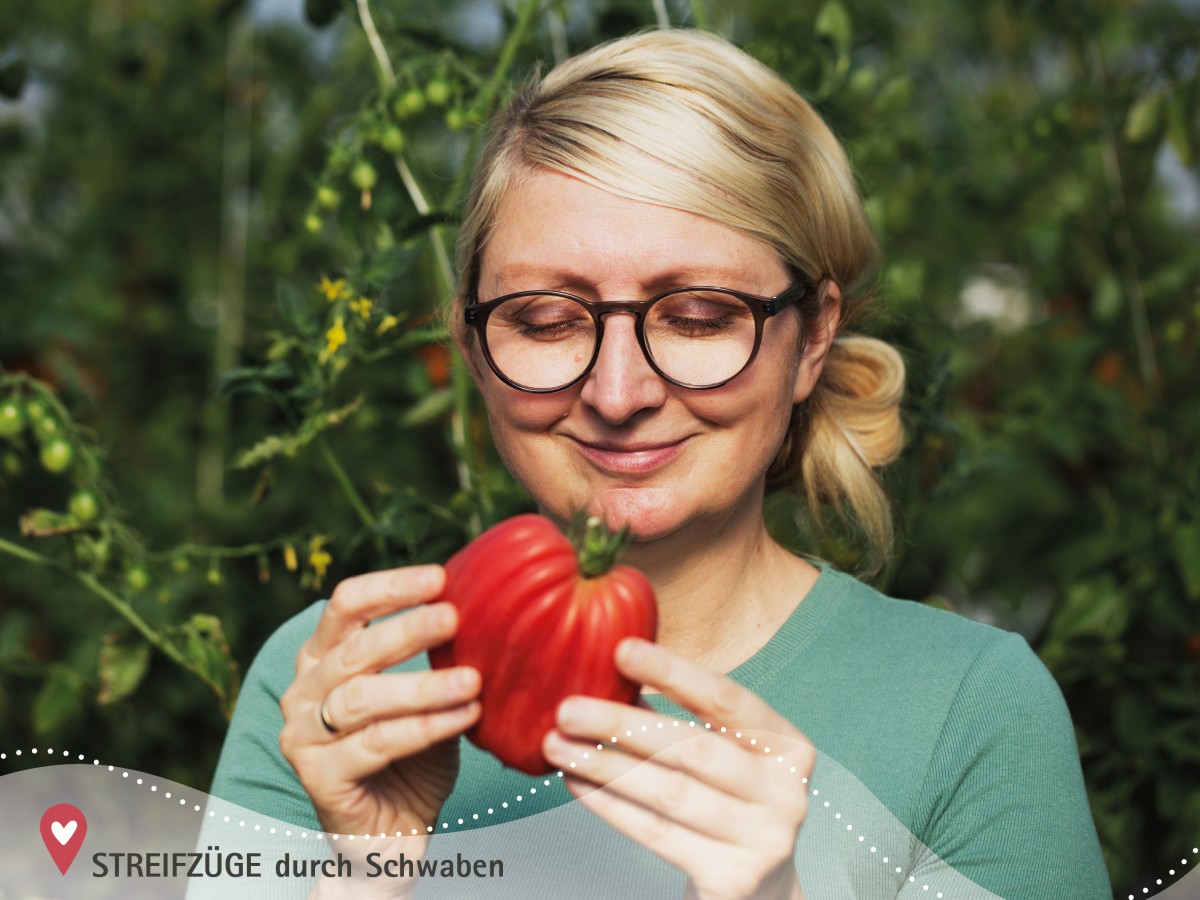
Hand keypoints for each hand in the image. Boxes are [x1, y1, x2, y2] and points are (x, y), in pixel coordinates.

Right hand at [278, 565, 481, 894]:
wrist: (392, 834)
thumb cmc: (413, 755)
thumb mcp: (429, 695)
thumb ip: (440, 656)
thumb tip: (489, 608)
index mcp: (323, 657)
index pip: (345, 605)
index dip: (389, 586)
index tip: (440, 577)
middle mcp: (303, 690)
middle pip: (354, 648)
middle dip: (407, 629)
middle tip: (455, 617)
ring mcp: (302, 736)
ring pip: (363, 698)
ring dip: (423, 686)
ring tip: (473, 680)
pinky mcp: (316, 777)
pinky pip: (375, 744)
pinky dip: (424, 728)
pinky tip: (464, 717)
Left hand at [542, 638, 812, 899]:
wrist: (759, 891)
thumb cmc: (729, 805)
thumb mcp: (720, 755)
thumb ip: (676, 717)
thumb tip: (608, 672)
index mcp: (787, 746)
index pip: (725, 699)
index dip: (673, 672)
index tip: (621, 650)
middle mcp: (785, 792)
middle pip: (692, 748)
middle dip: (621, 725)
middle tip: (567, 709)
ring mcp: (763, 839)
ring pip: (668, 793)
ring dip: (603, 766)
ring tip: (558, 746)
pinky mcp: (732, 879)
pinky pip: (656, 833)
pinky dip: (609, 805)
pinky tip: (576, 783)